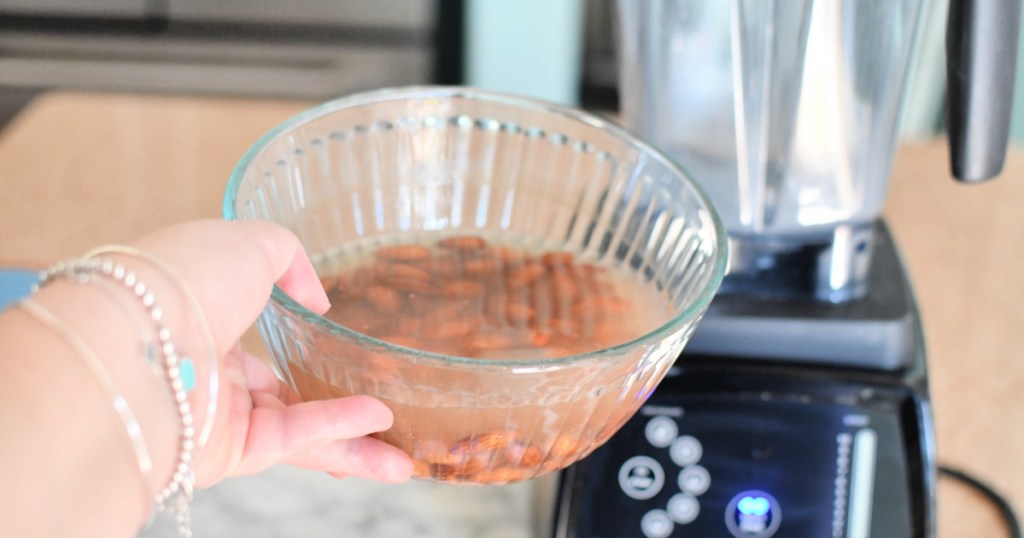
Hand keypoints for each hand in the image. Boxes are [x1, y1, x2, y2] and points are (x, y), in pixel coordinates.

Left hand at [129, 219, 412, 486]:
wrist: (140, 340)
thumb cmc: (186, 278)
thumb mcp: (249, 241)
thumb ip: (291, 258)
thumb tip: (316, 300)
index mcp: (203, 316)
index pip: (252, 336)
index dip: (295, 342)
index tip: (335, 344)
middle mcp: (210, 368)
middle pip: (285, 393)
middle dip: (334, 406)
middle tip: (383, 414)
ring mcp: (220, 413)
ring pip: (299, 430)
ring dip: (353, 442)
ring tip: (402, 457)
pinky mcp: (227, 450)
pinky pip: (294, 439)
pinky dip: (338, 430)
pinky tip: (379, 422)